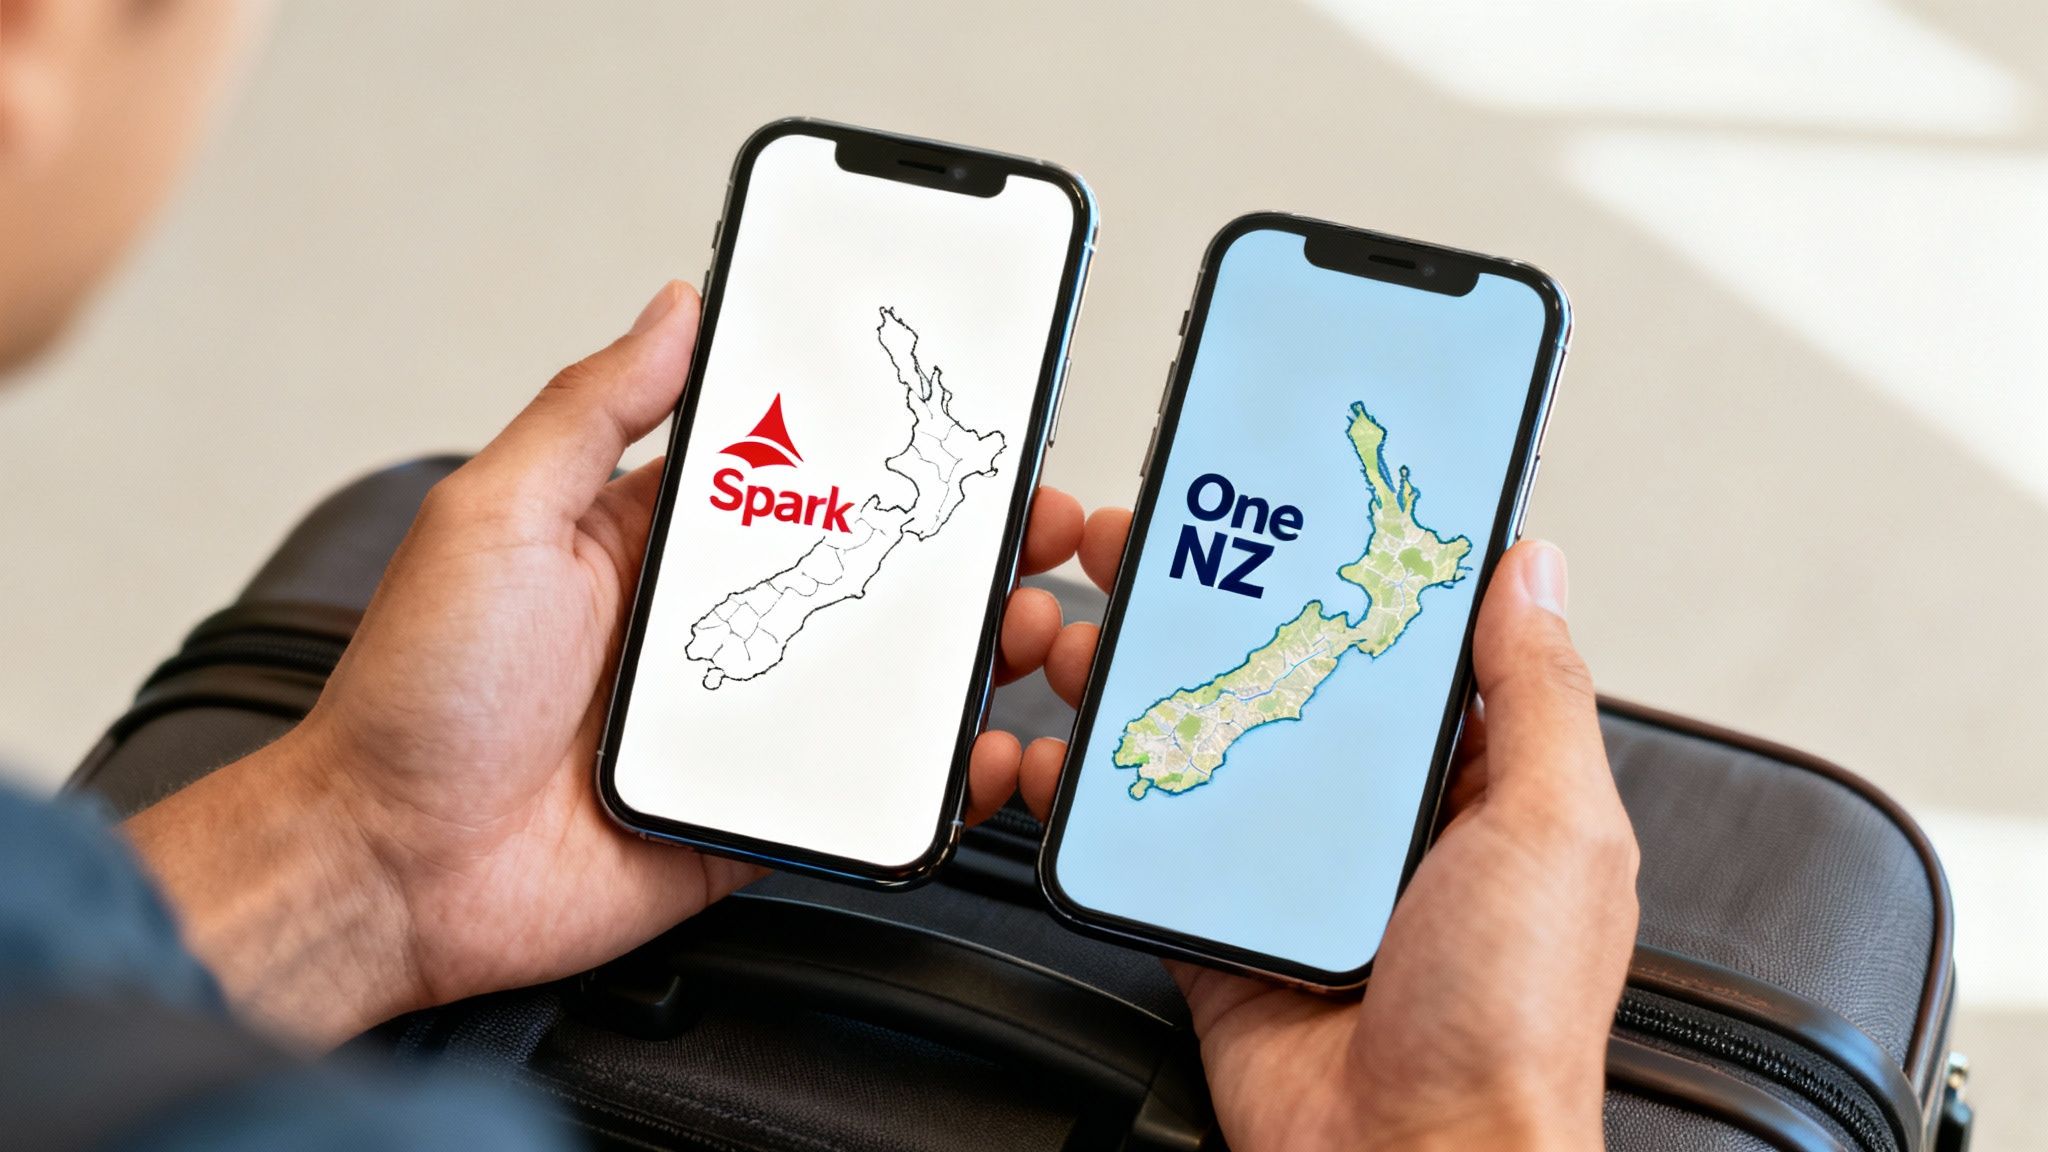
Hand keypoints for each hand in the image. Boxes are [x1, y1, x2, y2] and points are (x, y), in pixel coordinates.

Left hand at [126, 282, 1084, 1045]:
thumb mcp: (495, 516)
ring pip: (875, 679)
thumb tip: (674, 308)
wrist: (389, 870)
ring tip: (1030, 623)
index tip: (955, 425)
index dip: (875, 448)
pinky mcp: (748, 811)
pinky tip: (980, 752)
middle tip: (1034, 527)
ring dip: (963, 649)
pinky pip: (855, 792)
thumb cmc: (415, 694)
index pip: (789, 473)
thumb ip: (591, 411)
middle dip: (952, 548)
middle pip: (854, 573)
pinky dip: (926, 779)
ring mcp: (732, 722)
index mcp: (650, 542)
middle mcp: (702, 627)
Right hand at [1023, 516, 1638, 1150]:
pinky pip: (1151, 840)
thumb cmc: (1513, 1030)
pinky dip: (1098, 792)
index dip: (1344, 562)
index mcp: (1476, 781)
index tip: (1290, 495)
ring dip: (1140, 679)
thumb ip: (1539, 696)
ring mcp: (1294, 868)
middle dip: (1212, 604)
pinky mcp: (1220, 920)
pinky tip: (1065, 747)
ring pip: (1207, 741)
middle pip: (1284, 676)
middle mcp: (1382, 817)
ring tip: (1084, 624)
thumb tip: (1531, 568)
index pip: (1404, 640)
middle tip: (1150, 542)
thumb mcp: (1559, 833)